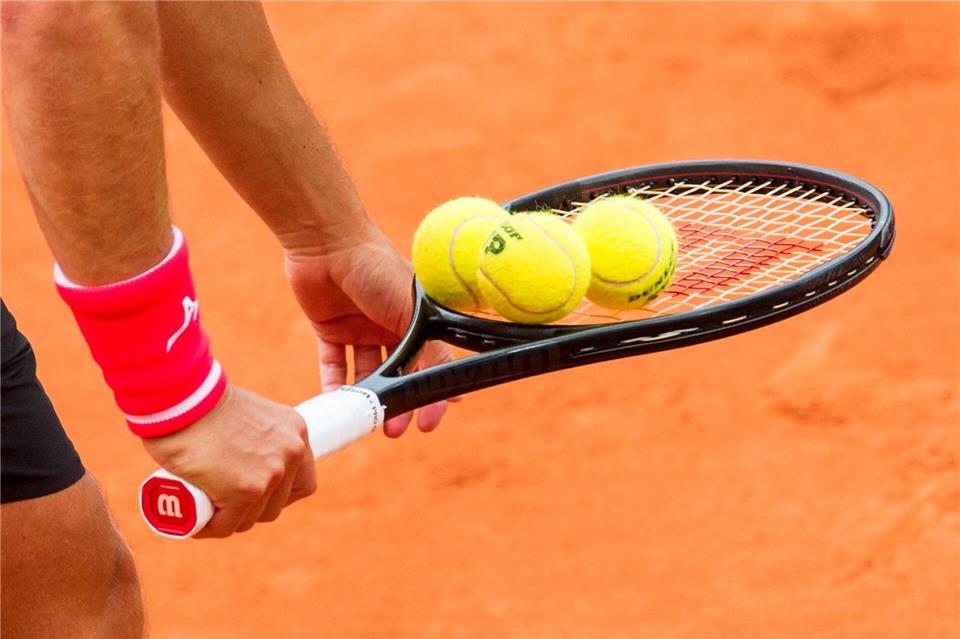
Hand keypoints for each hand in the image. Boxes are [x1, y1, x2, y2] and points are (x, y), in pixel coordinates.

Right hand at [141, 385, 315, 537]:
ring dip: (229, 519)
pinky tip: (195, 522)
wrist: (180, 395)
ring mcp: (271, 473)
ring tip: (205, 508)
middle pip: (276, 504)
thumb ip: (258, 435)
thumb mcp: (248, 416)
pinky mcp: (245, 491)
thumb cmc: (202, 402)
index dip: (277, 495)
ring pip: (251, 518)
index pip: (301, 482)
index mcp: (296, 431)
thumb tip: (251, 461)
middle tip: (222, 501)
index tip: (254, 494)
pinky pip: (227, 525)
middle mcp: (292, 452)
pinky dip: (209, 528)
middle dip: (250, 509)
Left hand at [283, 223, 452, 436]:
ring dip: (367, 397)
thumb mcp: (410, 311)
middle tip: (395, 430)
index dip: (431, 393)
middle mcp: (391, 325)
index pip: (429, 363)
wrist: (327, 241)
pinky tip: (335, 403)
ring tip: (366, 421)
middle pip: (397, 374)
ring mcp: (360, 328)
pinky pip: (333, 363)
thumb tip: (450, 388)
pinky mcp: (330, 328)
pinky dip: (333, 384)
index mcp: (416, 318)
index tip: (430, 421)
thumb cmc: (377, 267)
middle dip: (397, 403)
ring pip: (366, 373)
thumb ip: (428, 349)